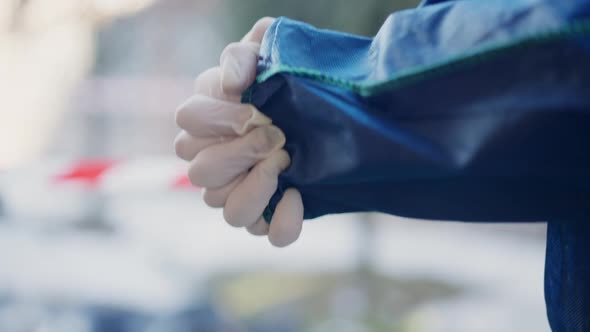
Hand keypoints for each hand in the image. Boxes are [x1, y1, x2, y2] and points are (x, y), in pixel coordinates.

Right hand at [174, 18, 303, 246]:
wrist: (329, 112)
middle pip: (200, 174)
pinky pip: (272, 235)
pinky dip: (284, 220)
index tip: (252, 112)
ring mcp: (242, 193)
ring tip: (285, 164)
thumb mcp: (266, 51)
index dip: (217, 118)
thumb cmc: (287, 79)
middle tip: (277, 137)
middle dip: (240, 154)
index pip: (187, 120)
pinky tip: (298, 195)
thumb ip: (242, 56)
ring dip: (256, 189)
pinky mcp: (273, 214)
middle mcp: (215, 162)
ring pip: (229, 213)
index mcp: (208, 120)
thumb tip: (233, 86)